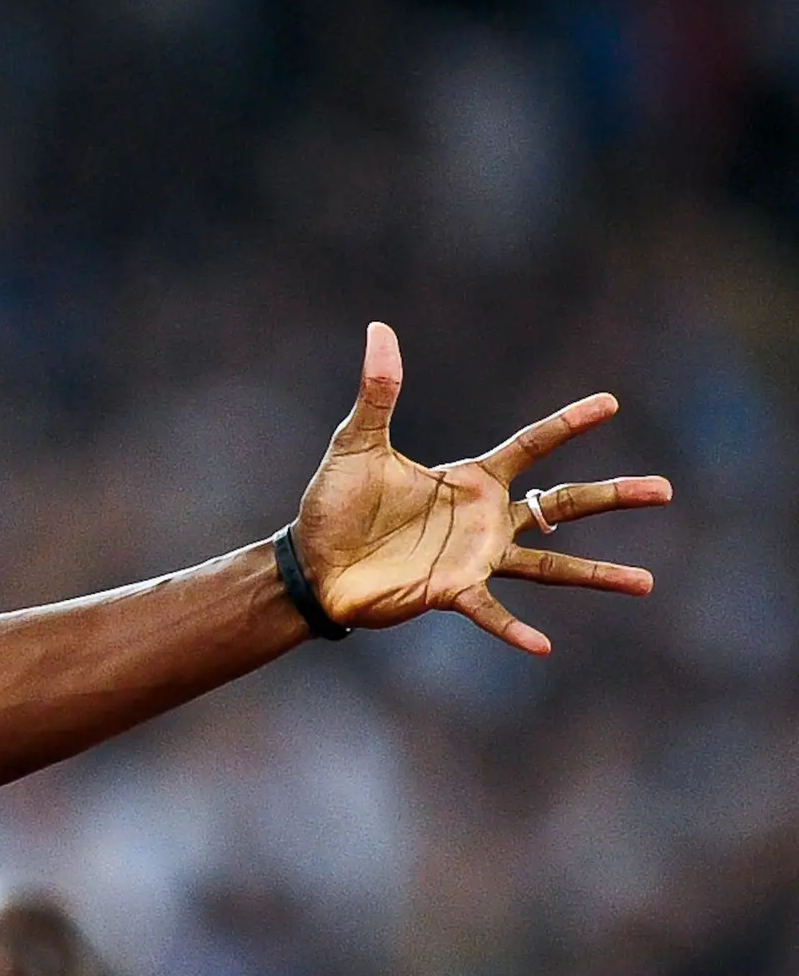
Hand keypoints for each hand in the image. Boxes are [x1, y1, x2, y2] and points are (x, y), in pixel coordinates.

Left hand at [287, 322, 670, 654]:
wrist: (310, 564)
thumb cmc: (335, 505)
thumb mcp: (357, 443)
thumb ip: (378, 392)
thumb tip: (378, 330)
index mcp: (470, 480)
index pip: (531, 446)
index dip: (568, 424)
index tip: (611, 403)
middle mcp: (484, 520)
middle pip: (563, 505)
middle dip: (614, 496)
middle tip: (666, 490)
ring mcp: (474, 559)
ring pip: (549, 564)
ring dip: (596, 573)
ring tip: (646, 581)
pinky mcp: (449, 592)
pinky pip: (490, 611)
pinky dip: (513, 628)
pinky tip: (543, 645)